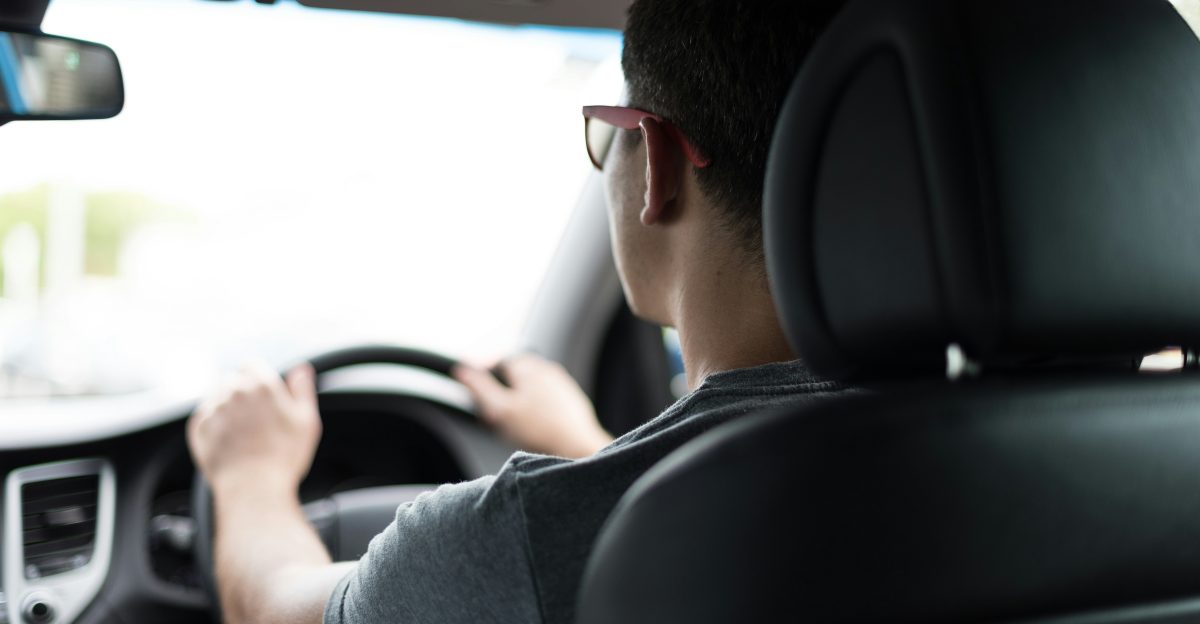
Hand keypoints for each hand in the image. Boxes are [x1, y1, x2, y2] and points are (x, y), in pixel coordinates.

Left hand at [188, 363, 321, 494]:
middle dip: (241, 394)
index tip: (263, 396)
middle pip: (232, 380)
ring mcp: (213, 409)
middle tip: (255, 419)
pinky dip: (213, 425)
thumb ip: (302, 389)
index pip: (251, 364)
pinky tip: (229, 441)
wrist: (253, 489)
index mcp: (261, 385)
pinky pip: (204, 417)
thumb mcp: (307, 421)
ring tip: (242, 433)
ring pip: (216, 398)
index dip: (258, 378)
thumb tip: (300, 369)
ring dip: (226, 408)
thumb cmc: (283, 458)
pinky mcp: (198, 428)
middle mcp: (233, 392)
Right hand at [454, 354, 611, 458]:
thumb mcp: (500, 410)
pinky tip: (536, 427)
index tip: (482, 397)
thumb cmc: (539, 431)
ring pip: (532, 387)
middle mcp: (546, 369)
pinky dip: (537, 409)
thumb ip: (479, 387)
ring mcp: (561, 383)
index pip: (498, 362)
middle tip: (498, 414)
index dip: (486, 378)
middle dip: (504, 390)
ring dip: (521, 400)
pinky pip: (547, 399)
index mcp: (527, 367)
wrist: (577, 448)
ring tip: (517, 424)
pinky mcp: (571, 399)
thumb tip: (462, 370)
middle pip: (515, 374)